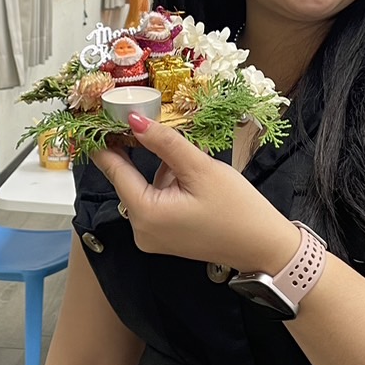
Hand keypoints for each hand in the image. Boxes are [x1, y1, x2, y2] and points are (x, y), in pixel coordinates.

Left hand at [92, 115, 298, 272]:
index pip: (114, 170)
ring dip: (161, 170)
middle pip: (129, 180)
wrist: (264, 246)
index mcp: (145, 214)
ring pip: (145, 189)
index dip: (105, 142)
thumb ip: (164, 143)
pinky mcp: (164, 238)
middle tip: (150, 124)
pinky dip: (168, 185)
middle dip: (141, 154)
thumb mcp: (200, 168)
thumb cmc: (237, 208)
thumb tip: (133, 120)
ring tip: (192, 163)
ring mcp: (151, 237)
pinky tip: (193, 180)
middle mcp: (140, 230)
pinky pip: (156, 202)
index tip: (100, 118)